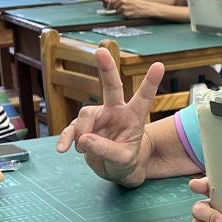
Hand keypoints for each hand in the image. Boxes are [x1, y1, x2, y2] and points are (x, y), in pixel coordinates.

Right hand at [55, 47, 163, 186]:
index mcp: (133, 117)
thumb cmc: (125, 162)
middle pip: (111, 86)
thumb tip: (84, 139)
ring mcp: (98, 117)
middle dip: (107, 68)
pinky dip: (66, 139)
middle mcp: (115, 112)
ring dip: (82, 132)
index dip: (150, 82)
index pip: (143, 98)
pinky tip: (62, 149)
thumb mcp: (123, 160)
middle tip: (100, 51)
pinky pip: (71, 129)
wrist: (114, 170)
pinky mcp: (82, 127)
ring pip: (84, 114)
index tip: (159, 65)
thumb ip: (107, 150)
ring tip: (84, 150)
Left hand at [105, 0, 152, 18]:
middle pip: (112, 6)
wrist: (147, 8)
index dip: (108, 4)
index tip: (108, 6)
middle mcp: (122, 1)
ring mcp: (124, 7)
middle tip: (120, 8)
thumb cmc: (138, 3)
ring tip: (129, 9)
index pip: (110, 1)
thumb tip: (109, 3)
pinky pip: (122, 15)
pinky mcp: (126, 14)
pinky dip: (125, 14)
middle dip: (113, 8)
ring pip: (117, 11)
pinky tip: (131, 12)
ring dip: (120, 11)